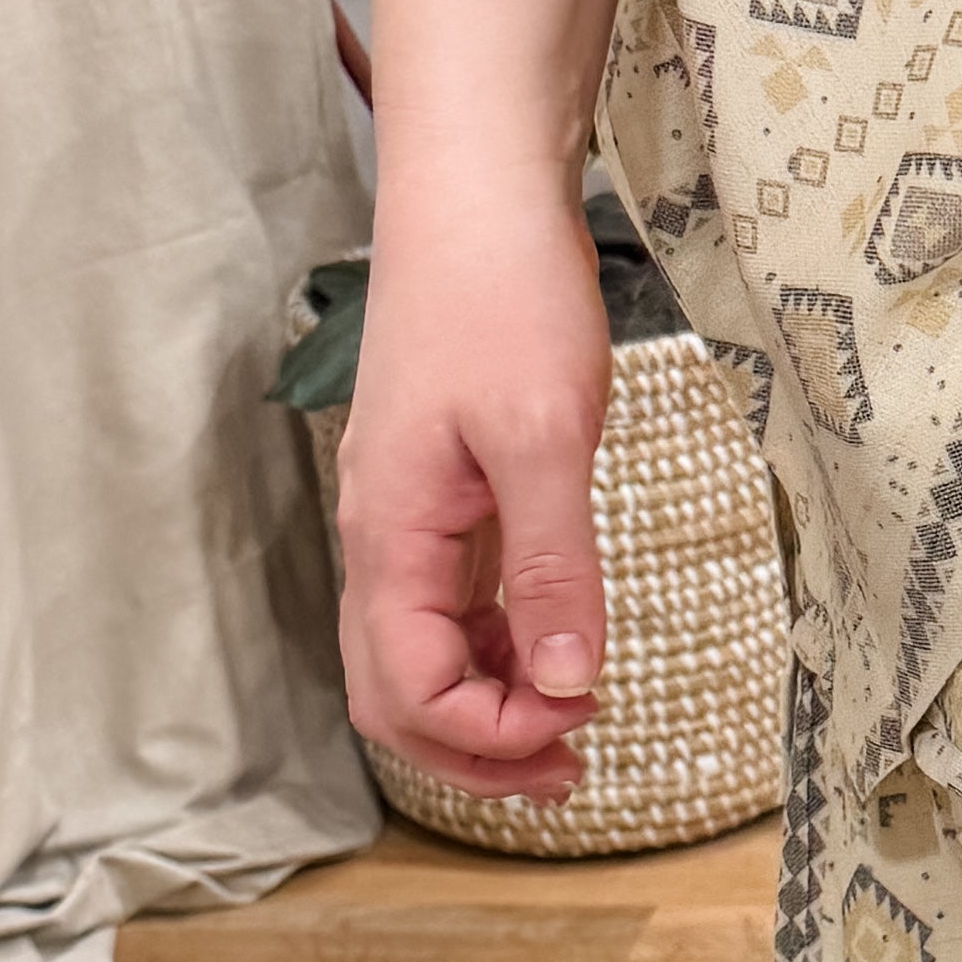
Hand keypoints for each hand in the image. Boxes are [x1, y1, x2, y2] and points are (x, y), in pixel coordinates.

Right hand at [334, 180, 611, 802]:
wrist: (477, 192)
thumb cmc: (503, 292)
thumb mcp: (547, 435)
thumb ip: (555, 563)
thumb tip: (568, 681)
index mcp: (389, 531)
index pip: (409, 689)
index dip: (488, 735)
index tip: (579, 726)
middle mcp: (381, 536)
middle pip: (395, 694)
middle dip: (476, 750)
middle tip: (575, 768)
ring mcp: (407, 518)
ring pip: (420, 656)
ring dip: (490, 707)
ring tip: (577, 725)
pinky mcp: (441, 495)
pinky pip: (449, 606)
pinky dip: (499, 649)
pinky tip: (560, 649)